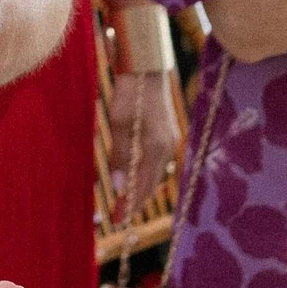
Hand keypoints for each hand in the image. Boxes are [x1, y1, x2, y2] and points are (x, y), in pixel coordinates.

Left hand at [104, 65, 179, 212]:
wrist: (146, 68)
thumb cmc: (130, 93)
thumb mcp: (119, 124)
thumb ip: (121, 155)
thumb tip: (120, 185)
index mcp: (156, 148)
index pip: (143, 186)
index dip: (130, 204)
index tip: (117, 219)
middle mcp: (167, 148)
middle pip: (151, 183)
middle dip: (135, 200)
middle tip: (117, 215)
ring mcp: (168, 141)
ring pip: (154, 174)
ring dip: (140, 189)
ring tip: (123, 201)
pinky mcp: (166, 134)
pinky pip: (156, 163)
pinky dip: (145, 174)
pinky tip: (134, 177)